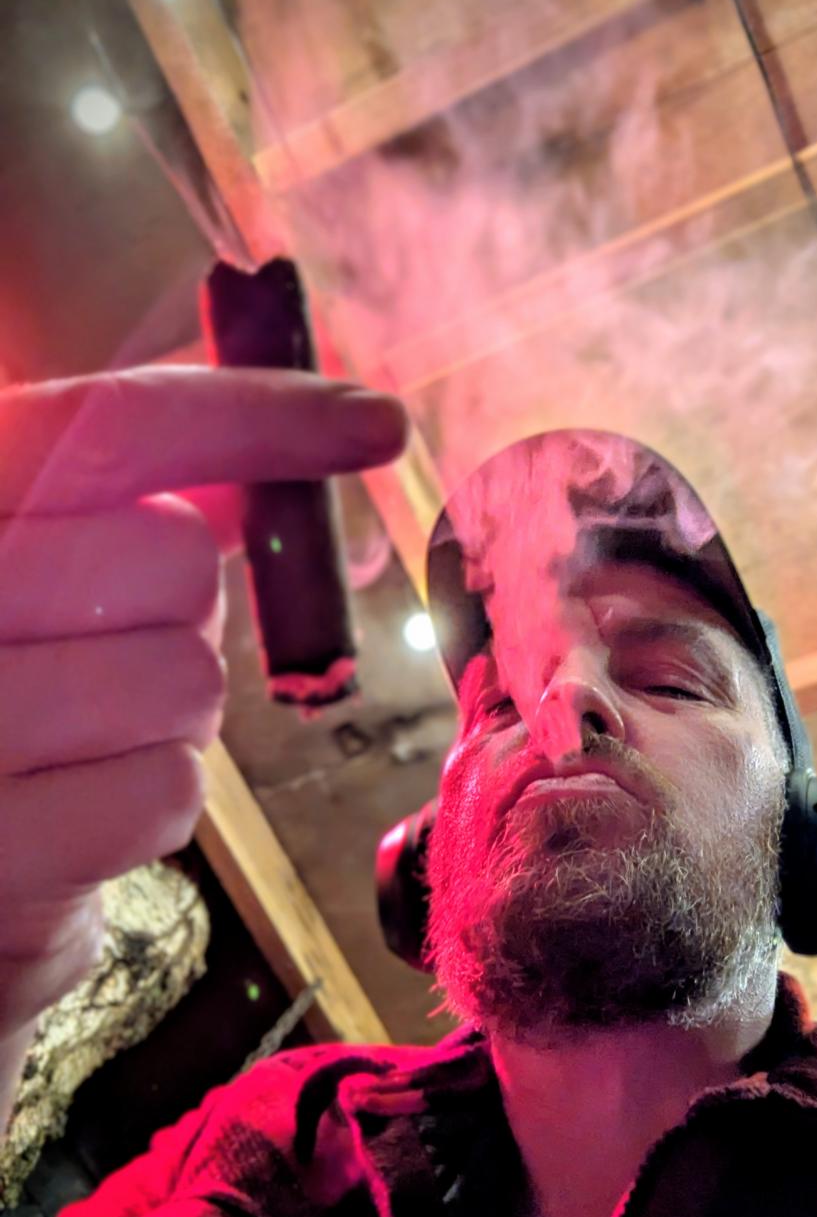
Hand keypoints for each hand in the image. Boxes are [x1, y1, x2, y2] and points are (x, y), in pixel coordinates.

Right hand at [0, 365, 407, 1038]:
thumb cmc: (12, 677)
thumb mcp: (47, 557)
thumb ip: (149, 492)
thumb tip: (321, 445)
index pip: (114, 425)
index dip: (261, 415)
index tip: (379, 424)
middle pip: (176, 559)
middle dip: (191, 607)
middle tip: (122, 644)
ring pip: (188, 682)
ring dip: (175, 714)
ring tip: (90, 733)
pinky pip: (167, 793)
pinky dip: (154, 800)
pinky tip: (82, 801)